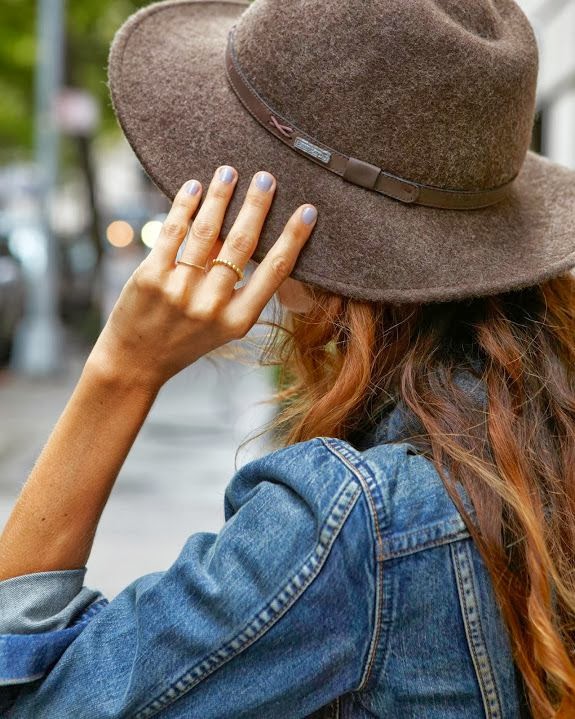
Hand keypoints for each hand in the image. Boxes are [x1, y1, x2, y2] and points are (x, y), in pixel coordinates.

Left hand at [88, 165, 316, 391]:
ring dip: (220, 196)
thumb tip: (245, 229)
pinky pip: (173, 232)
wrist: (136, 361)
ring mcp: (179, 290)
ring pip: (206, 231)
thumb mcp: (222, 326)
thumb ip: (238, 288)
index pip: (275, 271)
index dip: (294, 238)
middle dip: (257, 205)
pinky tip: (194, 187)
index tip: (308, 210)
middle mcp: (211, 306)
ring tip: (229, 171)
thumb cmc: (185, 340)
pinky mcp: (150, 277)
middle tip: (267, 177)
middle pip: (241, 244)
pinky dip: (185, 205)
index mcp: (238, 320)